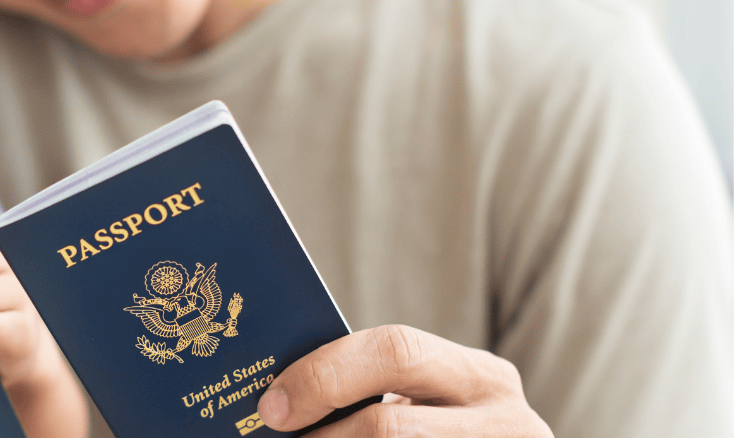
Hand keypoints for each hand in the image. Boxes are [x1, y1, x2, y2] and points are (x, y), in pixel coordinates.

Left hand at [257, 325, 552, 436]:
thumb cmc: (449, 432)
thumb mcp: (435, 404)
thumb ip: (382, 390)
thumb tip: (283, 398)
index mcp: (484, 380)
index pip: (396, 352)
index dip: (325, 375)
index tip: (274, 405)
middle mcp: (506, 425)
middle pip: (388, 426)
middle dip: (323, 434)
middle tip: (280, 435)